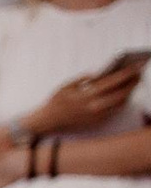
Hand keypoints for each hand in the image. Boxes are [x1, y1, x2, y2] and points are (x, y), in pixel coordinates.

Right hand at [22, 60, 145, 137]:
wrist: (48, 122)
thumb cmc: (55, 102)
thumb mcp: (66, 85)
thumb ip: (83, 78)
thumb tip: (98, 74)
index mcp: (87, 95)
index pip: (113, 81)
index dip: (127, 72)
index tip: (137, 65)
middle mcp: (94, 106)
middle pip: (122, 93)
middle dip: (133, 82)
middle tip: (139, 73)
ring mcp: (97, 116)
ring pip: (121, 103)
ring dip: (129, 92)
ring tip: (133, 82)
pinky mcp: (97, 122)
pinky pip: (115, 110)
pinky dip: (122, 101)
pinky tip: (124, 94)